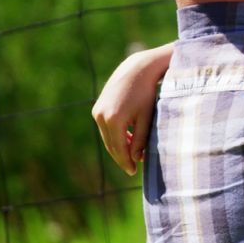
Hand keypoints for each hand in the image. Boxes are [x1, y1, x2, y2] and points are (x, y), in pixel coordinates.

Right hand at [91, 44, 169, 175]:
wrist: (137, 70)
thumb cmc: (146, 94)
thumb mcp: (146, 118)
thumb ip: (141, 140)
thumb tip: (136, 159)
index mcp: (114, 120)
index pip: (119, 148)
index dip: (126, 162)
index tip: (133, 172)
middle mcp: (101, 116)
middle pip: (110, 144)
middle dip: (121, 157)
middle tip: (131, 168)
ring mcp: (97, 111)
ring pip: (107, 137)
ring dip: (118, 146)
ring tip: (131, 155)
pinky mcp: (97, 108)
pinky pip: (105, 128)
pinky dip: (115, 135)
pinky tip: (127, 139)